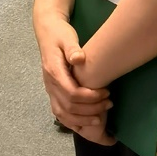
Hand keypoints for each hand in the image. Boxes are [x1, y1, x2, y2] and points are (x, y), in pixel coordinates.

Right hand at [34, 11, 110, 135]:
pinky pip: (60, 114)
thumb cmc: (59, 34)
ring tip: (100, 119)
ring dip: (82, 120)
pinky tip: (86, 123)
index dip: (90, 97)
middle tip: (109, 103)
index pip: (72, 93)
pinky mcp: (53, 93)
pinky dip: (73, 122)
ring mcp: (50, 90)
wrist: (47, 32)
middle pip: (69, 107)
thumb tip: (79, 59)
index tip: (106, 93)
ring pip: (63, 114)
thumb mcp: (67, 37)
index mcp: (53, 71)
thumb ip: (72, 48)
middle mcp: (49, 84)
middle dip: (91, 109)